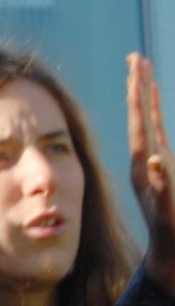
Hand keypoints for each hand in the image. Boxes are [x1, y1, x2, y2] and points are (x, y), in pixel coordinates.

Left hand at [129, 55, 174, 291]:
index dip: (138, 96)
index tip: (136, 68)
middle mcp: (146, 158)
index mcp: (145, 164)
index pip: (140, 122)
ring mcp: (154, 160)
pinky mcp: (164, 166)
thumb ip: (164, 184)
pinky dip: (156, 113)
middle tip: (135, 57)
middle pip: (141, 115)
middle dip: (139, 86)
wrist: (171, 248)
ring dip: (145, 95)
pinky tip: (154, 100)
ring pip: (149, 120)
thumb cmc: (174, 229)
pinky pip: (158, 131)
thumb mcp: (168, 208)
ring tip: (141, 70)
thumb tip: (156, 159)